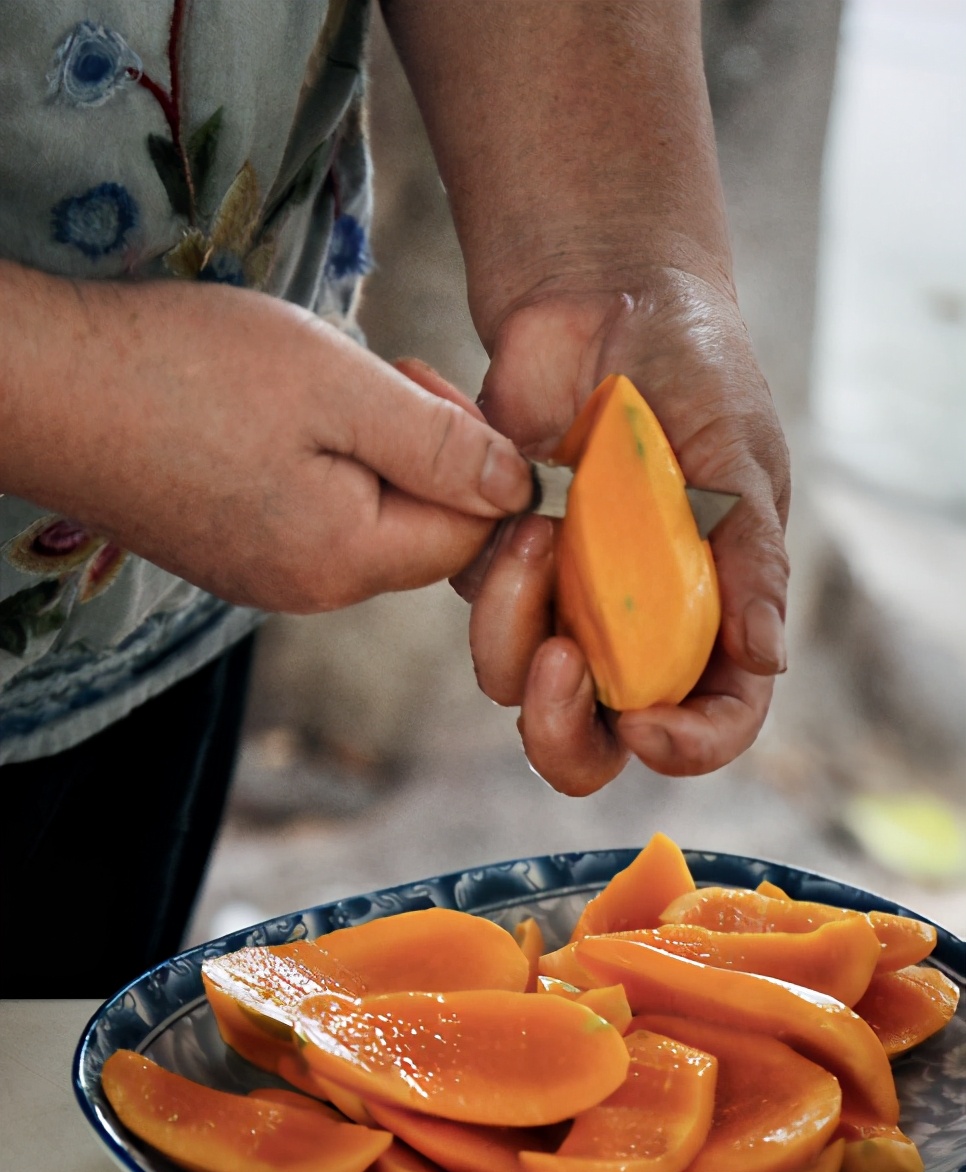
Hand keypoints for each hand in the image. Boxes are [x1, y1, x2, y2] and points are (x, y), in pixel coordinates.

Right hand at [0, 266, 531, 611]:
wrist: (48, 387)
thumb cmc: (190, 371)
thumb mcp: (340, 386)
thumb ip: (440, 443)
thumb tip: (518, 487)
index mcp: (348, 560)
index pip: (473, 533)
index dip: (476, 455)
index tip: (421, 385)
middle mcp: (312, 591)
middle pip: (425, 531)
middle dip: (426, 449)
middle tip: (378, 374)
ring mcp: (267, 579)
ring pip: (372, 518)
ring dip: (373, 448)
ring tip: (319, 387)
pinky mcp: (234, 554)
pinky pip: (319, 516)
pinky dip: (325, 462)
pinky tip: (280, 415)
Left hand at [452, 269, 789, 791]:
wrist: (606, 297)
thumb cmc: (693, 373)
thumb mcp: (741, 460)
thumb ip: (752, 559)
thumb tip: (768, 658)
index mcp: (713, 615)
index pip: (714, 718)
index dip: (688, 745)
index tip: (646, 723)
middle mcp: (635, 625)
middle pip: (593, 737)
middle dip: (563, 733)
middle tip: (558, 669)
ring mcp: (563, 597)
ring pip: (514, 680)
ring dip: (513, 625)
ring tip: (535, 529)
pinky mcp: (500, 558)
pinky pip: (475, 600)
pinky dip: (483, 559)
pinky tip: (513, 487)